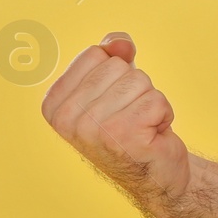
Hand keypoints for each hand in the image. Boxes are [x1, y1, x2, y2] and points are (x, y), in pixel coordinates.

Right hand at [41, 32, 192, 217]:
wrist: (154, 174)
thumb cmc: (131, 123)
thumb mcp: (114, 83)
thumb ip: (112, 53)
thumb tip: (120, 43)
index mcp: (53, 103)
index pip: (94, 54)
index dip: (116, 72)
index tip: (114, 101)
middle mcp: (66, 118)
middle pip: (117, 66)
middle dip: (135, 87)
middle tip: (131, 116)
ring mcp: (92, 129)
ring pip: (139, 81)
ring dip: (149, 101)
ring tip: (141, 125)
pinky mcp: (123, 136)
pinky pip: (157, 100)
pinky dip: (163, 114)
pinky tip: (152, 135)